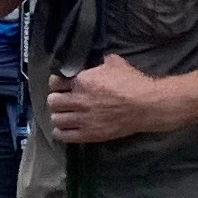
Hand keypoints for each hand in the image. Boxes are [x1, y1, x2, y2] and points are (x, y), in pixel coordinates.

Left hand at [45, 54, 177, 143]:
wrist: (145, 105)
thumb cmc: (131, 82)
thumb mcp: (115, 63)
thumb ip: (101, 62)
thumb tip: (98, 61)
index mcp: (82, 81)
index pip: (55, 82)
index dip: (56, 83)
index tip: (60, 85)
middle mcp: (78, 100)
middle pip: (52, 101)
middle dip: (55, 100)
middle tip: (62, 101)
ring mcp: (82, 119)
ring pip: (56, 119)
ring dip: (58, 116)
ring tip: (64, 115)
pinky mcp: (88, 134)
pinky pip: (64, 136)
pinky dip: (60, 132)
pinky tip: (64, 129)